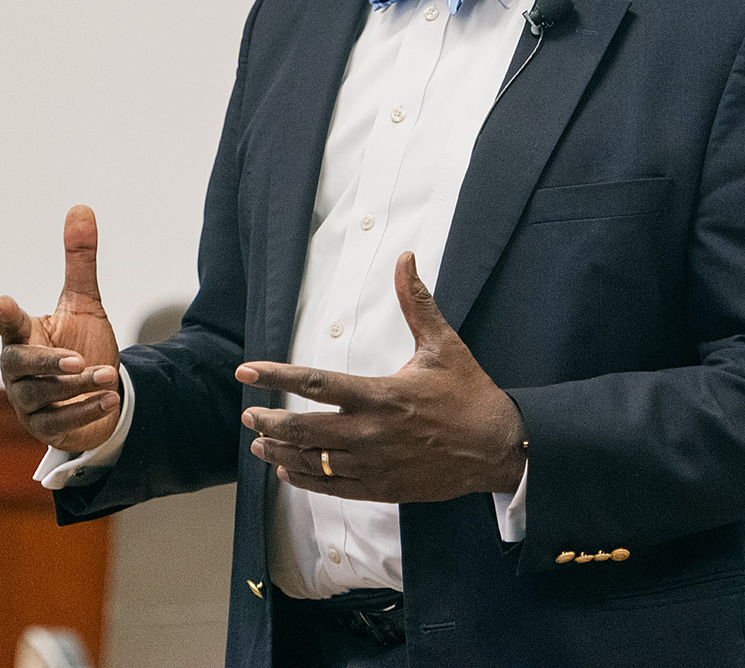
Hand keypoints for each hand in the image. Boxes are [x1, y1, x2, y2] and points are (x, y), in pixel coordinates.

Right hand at [0, 205, 123, 451]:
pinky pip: (60, 422)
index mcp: (22, 336)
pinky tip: (110, 398)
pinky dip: (86, 411)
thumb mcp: (84, 302)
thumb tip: (81, 207)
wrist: (96, 392)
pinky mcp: (45, 426)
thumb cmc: (81, 344)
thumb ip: (80, 261)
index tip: (5, 304)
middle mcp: (18, 369)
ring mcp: (28, 401)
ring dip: (77, 388)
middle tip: (77, 360)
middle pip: (22, 366)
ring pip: (44, 396)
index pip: (8, 325)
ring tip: (108, 375)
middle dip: (49, 364)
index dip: (6, 316)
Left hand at [236, 252, 526, 502]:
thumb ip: (416, 302)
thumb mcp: (443, 344)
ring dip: (280, 453)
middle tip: (248, 415)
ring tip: (259, 445)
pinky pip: (333, 488)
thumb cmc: (469, 394)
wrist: (499, 448)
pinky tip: (288, 472)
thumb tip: (405, 258)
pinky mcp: (382, 488)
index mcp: (380, 394)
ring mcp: (374, 464)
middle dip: (269, 422)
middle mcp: (371, 432)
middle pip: (303, 429)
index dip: (275, 376)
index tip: (245, 371)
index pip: (314, 384)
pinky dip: (305, 480)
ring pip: (313, 461)